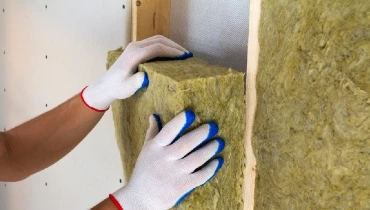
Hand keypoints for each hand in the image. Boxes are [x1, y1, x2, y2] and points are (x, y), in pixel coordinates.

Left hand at [81, 35, 191, 110]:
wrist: (106, 85)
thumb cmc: (117, 88)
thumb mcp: (127, 88)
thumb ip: (136, 82)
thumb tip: (146, 76)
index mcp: (134, 55)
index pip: (157, 48)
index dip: (172, 51)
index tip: (185, 57)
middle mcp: (135, 47)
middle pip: (159, 40)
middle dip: (175, 46)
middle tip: (188, 55)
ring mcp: (135, 46)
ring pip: (157, 40)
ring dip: (171, 45)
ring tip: (183, 54)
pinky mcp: (136, 49)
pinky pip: (153, 43)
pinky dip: (165, 46)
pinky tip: (172, 55)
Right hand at [109, 111, 224, 209]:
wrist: (140, 199)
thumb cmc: (144, 171)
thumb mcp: (146, 150)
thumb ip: (152, 132)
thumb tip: (154, 116)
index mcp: (155, 148)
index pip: (168, 131)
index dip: (180, 122)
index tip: (191, 113)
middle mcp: (164, 159)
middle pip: (186, 143)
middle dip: (202, 133)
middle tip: (214, 126)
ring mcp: (174, 173)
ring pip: (197, 158)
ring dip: (210, 149)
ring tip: (220, 142)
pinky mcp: (182, 186)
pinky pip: (200, 175)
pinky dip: (211, 168)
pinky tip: (218, 160)